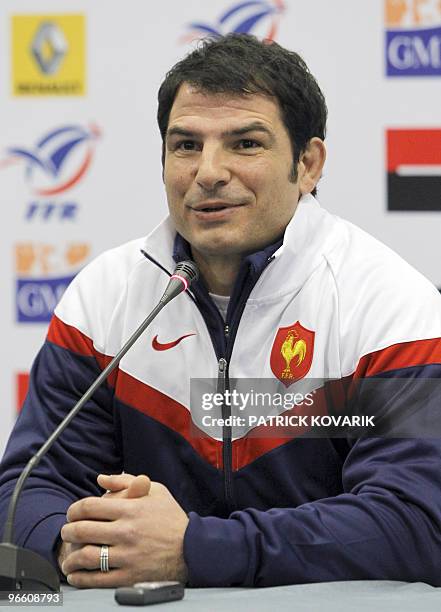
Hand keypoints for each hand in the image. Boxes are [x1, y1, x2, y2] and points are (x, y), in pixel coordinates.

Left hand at [59, 477, 188, 587]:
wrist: (192, 547)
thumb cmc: (172, 518)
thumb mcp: (155, 490)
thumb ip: (126, 482)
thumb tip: (101, 479)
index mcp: (131, 509)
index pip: (90, 507)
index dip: (74, 510)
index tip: (72, 514)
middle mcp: (127, 531)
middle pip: (83, 530)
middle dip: (68, 531)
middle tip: (67, 532)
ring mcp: (127, 555)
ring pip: (87, 556)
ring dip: (71, 557)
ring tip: (69, 556)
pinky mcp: (129, 576)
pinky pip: (97, 579)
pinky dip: (82, 578)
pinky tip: (77, 574)